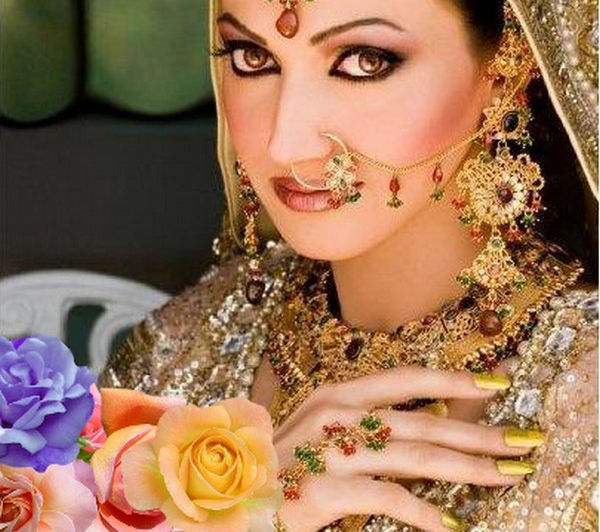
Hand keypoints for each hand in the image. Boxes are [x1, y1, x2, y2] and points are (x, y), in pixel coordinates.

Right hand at [274, 365, 539, 531]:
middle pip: (422, 419)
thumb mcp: (323, 433)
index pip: (407, 377)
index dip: (453, 380)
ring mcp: (328, 449)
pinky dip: (425, 514)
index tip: (496, 383)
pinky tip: (453, 526)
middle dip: (477, 433)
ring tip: (504, 475)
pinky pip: (387, 499)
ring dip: (466, 468)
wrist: (228, 497)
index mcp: (338, 395)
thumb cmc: (279, 468)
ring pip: (414, 455)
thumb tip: (431, 426)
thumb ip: (368, 426)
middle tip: (521, 443)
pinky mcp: (320, 490)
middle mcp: (335, 412)